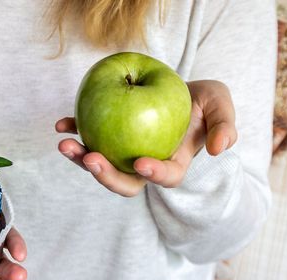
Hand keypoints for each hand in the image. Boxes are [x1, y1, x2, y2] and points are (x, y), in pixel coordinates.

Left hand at [56, 80, 236, 196]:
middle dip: (105, 176)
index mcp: (173, 164)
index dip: (154, 174)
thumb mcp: (220, 104)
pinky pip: (89, 137)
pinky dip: (74, 131)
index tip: (142, 162)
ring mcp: (124, 152)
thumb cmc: (202, 100)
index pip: (165, 176)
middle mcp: (145, 164)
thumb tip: (220, 148)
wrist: (178, 90)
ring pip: (101, 163)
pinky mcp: (108, 135)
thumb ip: (225, 125)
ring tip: (65, 144)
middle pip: (125, 181)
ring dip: (80, 158)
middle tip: (90, 159)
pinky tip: (61, 124)